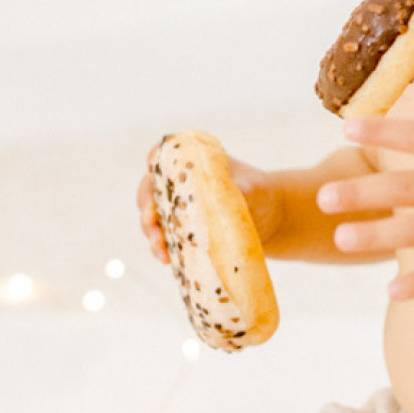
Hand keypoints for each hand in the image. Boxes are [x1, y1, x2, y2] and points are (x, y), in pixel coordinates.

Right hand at [137, 149, 276, 266]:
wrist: (267, 217)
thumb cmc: (257, 192)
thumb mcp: (250, 188)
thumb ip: (238, 189)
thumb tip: (233, 195)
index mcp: (190, 161)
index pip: (164, 154)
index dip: (154, 159)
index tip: (150, 167)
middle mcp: (176, 183)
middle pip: (150, 189)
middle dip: (146, 205)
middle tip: (150, 219)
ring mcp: (174, 208)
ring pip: (153, 218)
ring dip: (151, 232)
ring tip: (159, 247)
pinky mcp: (179, 231)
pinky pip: (164, 238)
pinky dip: (161, 248)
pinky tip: (167, 259)